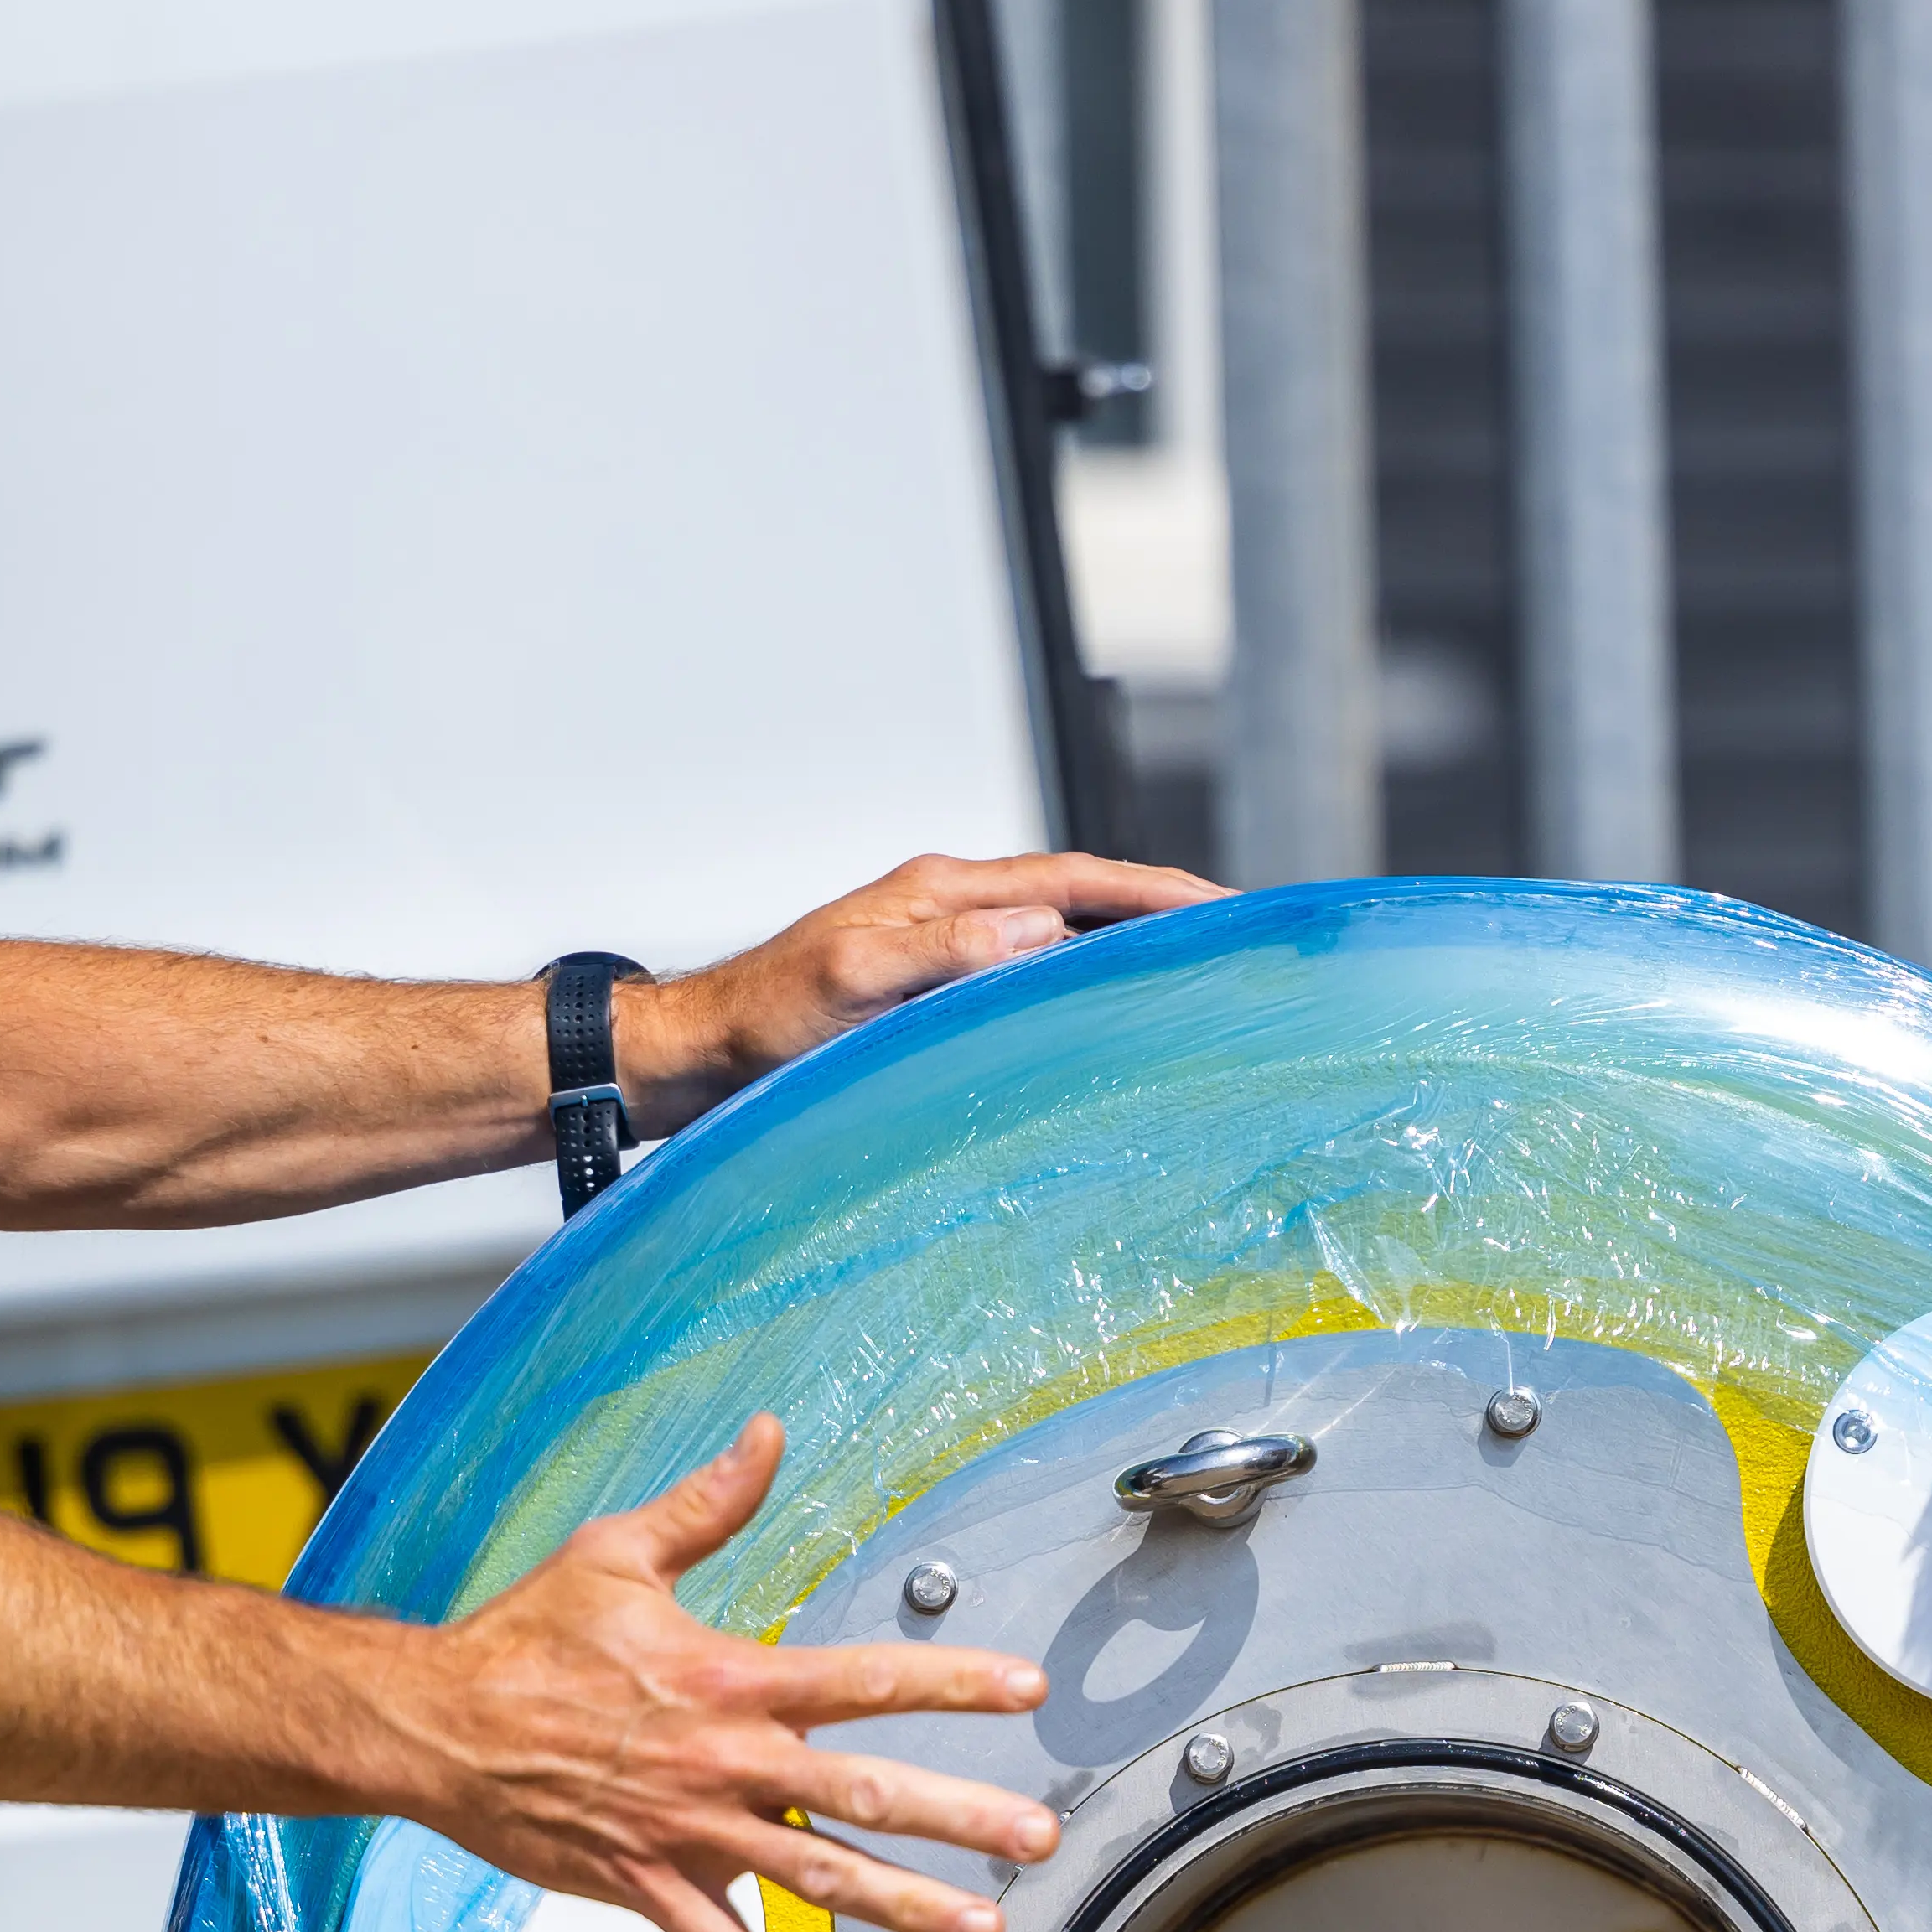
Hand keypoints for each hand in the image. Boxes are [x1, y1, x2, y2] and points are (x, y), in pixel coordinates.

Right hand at [379, 1421, 1057, 1931]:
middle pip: (863, 1792)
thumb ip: (707, 1504)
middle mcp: (723, 1762)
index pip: (864, 1678)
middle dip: (960, 1816)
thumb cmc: (524, 1637)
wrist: (434, 1725)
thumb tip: (768, 1434)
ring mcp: (689, 1833)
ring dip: (906, 1908)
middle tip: (1037, 1836)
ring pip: (817, 1883)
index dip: (951, 1681)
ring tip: (982, 1928)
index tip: (1025, 1687)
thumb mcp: (616, 1553)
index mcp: (727, 1678)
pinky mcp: (649, 1886)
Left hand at [651, 852, 1220, 1113]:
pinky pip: (1026, 966)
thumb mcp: (851, 982)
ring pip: (1058, 926)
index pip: (1075, 880)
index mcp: (942, 890)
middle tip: (1236, 930)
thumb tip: (1044, 929)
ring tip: (1190, 961)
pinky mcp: (927, 981)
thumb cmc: (762, 1024)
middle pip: (1080, 891)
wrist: (695, 1052)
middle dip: (1160, 904)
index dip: (1155, 891)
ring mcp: (938, 940)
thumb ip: (944, 952)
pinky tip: (1100, 1006)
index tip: (1224, 907)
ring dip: (1124, 938)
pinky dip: (1079, 974)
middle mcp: (948, 904)